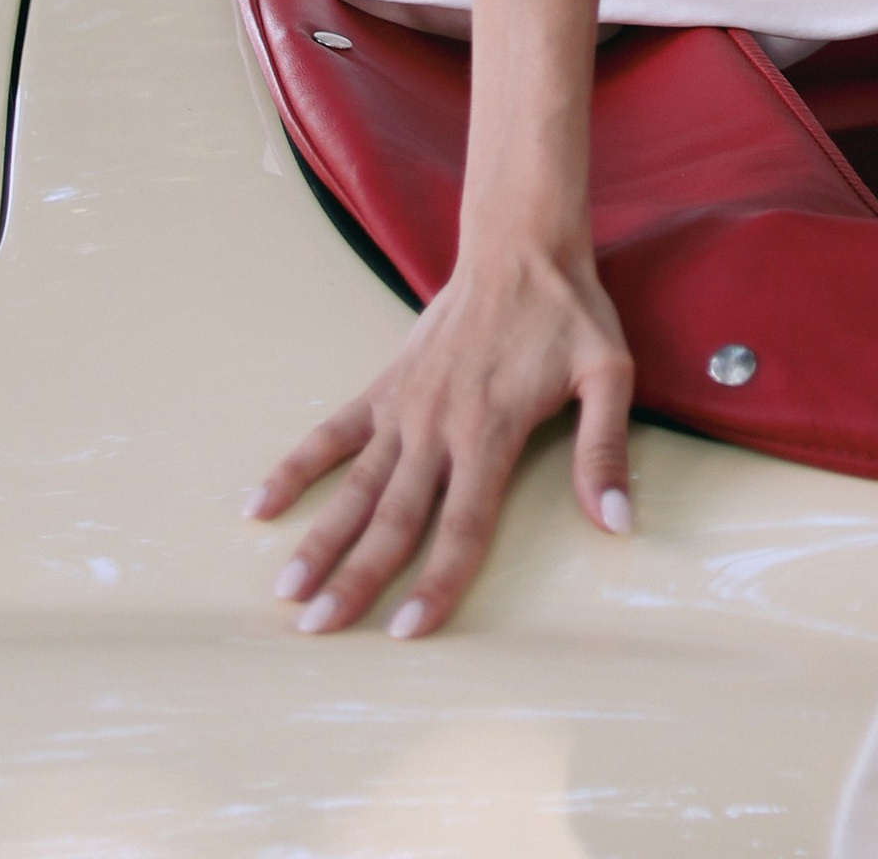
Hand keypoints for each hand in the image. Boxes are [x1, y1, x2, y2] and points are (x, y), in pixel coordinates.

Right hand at [246, 238, 634, 637]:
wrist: (519, 244)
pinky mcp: (385, 385)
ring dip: (319, 538)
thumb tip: (618, 523)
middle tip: (317, 630)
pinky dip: (296, 467)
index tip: (405, 633)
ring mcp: (405, 406)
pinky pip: (332, 431)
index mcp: (491, 431)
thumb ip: (605, 450)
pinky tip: (260, 505)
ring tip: (286, 591)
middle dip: (355, 579)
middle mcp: (439, 426)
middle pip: (393, 519)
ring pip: (355, 486)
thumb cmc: (567, 314)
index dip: (436, 582)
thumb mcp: (608, 372)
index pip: (461, 526)